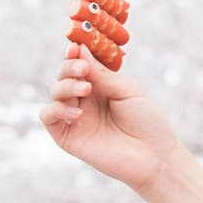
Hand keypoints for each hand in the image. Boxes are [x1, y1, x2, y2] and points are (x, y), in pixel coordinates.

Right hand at [39, 43, 180, 191]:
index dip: (74, 55)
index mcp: (101, 87)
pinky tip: (78, 113)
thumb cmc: (147, 122)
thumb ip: (102, 74)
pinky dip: (56, 110)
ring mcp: (76, 118)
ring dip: (65, 86)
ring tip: (85, 90)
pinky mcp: (68, 137)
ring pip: (55, 93)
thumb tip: (79, 50)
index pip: (79, 66)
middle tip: (82, 69)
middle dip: (69, 68)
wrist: (155, 156)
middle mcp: (86, 101)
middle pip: (63, 76)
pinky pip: (48, 117)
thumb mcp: (128, 90)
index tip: (75, 46)